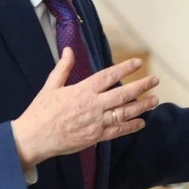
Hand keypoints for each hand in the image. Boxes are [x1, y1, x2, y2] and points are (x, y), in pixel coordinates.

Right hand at [11, 49, 159, 166]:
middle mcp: (93, 106)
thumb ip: (63, 68)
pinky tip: (142, 122)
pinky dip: (131, 126)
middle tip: (155, 80)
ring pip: (124, 113)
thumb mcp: (50, 86)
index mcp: (82, 91)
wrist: (34, 138)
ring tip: (155, 100)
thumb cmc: (40, 111)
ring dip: (142, 106)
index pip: (109, 76)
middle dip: (141, 86)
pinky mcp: (95, 137)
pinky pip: (117, 131)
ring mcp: (96, 122)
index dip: (125, 68)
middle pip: (123, 94)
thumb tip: (68, 50)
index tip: (138, 63)